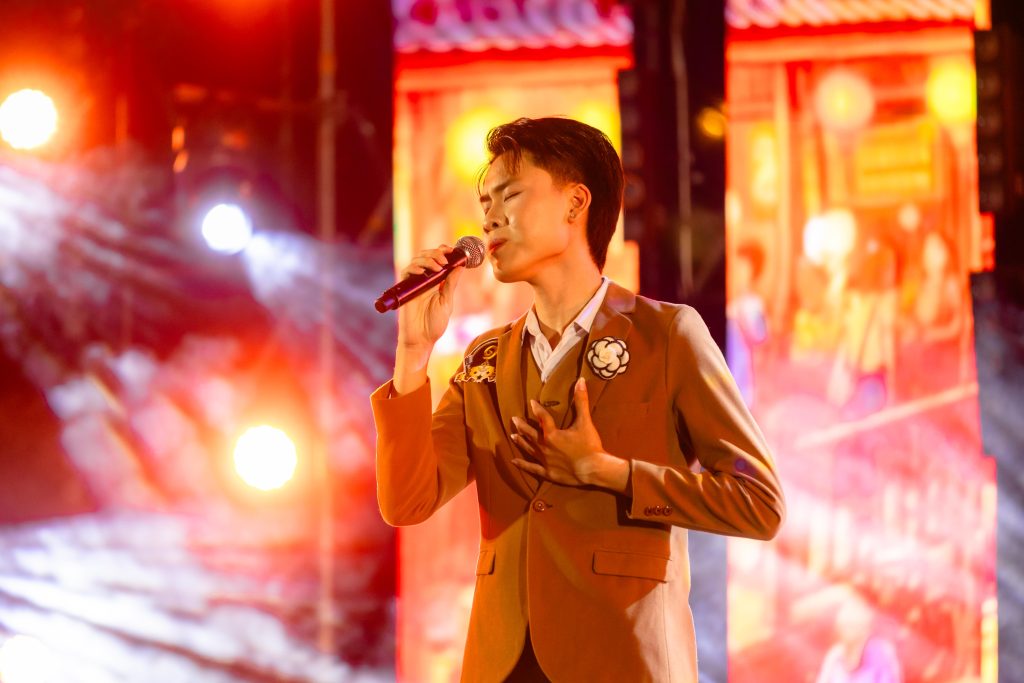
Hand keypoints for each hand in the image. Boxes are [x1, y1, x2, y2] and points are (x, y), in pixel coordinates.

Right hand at [396, 244, 464, 350]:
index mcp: (437, 282)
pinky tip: (423, 272)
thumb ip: (451, 284)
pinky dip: (414, 268)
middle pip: (426, 256)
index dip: (443, 251)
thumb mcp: (446, 302)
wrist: (420, 340)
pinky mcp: (405, 289)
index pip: (438, 260)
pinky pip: (407, 272)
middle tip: (444, 258)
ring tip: (437, 266)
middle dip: (436, 253)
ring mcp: (414, 284)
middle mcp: (425, 280)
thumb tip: (460, 267)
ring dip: (428, 259)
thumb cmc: (434, 325)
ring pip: (417, 261)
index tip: (452, 249)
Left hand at [510, 378, 628, 491]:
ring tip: (513, 436)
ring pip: (528, 449)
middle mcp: (544, 446)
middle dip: (522, 425)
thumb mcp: (585, 422)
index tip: (531, 403)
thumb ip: (581, 401)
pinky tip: (514, 461)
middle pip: (530, 433)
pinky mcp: (547, 472)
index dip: (536, 409)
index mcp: (551, 434)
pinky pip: (532, 468)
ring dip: (520, 441)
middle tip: (514, 419)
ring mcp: (544, 460)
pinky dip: (522, 464)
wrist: (593, 470)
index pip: (542, 417)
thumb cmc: (589, 445)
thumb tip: (580, 380)